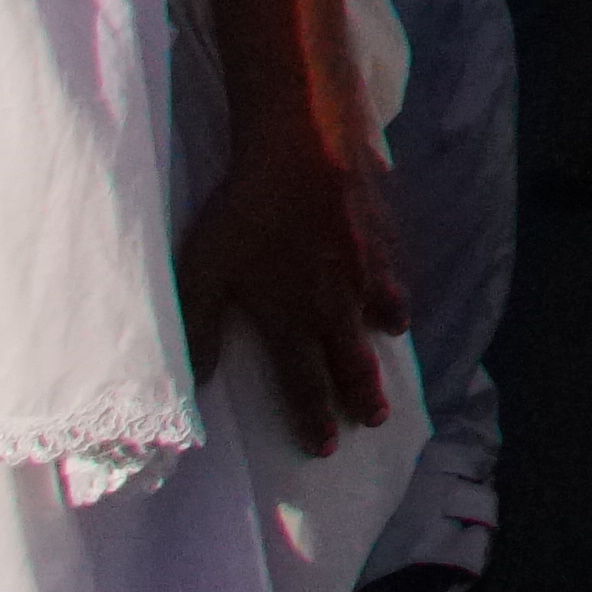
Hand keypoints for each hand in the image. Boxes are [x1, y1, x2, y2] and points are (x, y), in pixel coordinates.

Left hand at [175, 125, 402, 457]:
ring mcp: (367, 266)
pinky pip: (393, 267)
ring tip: (391, 342)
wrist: (305, 144)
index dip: (315, 419)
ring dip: (384, 335)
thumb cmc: (246, 210)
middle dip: (362, 394)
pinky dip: (395, 282)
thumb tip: (196, 384)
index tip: (327, 447)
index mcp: (294, 319)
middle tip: (374, 420)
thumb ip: (198, 332)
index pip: (306, 385)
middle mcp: (337, 302)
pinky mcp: (383, 229)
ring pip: (382, 312)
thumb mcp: (202, 273)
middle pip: (353, 359)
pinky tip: (393, 274)